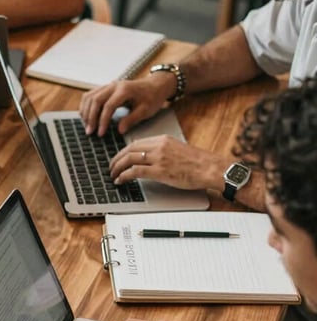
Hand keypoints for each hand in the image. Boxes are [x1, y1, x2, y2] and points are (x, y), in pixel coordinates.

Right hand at [79, 73, 175, 136]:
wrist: (155, 85)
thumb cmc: (152, 97)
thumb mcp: (146, 110)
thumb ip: (132, 119)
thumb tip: (119, 130)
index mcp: (125, 90)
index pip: (108, 106)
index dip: (103, 121)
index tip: (100, 134)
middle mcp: (114, 85)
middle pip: (95, 100)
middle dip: (90, 117)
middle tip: (90, 132)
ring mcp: (108, 85)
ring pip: (89, 96)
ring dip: (85, 111)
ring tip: (87, 126)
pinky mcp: (105, 88)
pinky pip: (90, 95)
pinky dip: (85, 105)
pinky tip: (86, 116)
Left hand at [109, 135, 224, 191]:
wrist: (210, 168)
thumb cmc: (197, 163)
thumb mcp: (176, 150)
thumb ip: (161, 151)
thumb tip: (146, 159)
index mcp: (163, 139)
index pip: (136, 143)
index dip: (123, 152)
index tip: (118, 159)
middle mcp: (159, 146)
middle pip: (129, 150)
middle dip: (116, 160)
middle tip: (111, 168)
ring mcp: (159, 158)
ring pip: (129, 160)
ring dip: (117, 168)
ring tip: (113, 176)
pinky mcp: (160, 171)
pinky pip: (135, 172)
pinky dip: (123, 176)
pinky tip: (120, 181)